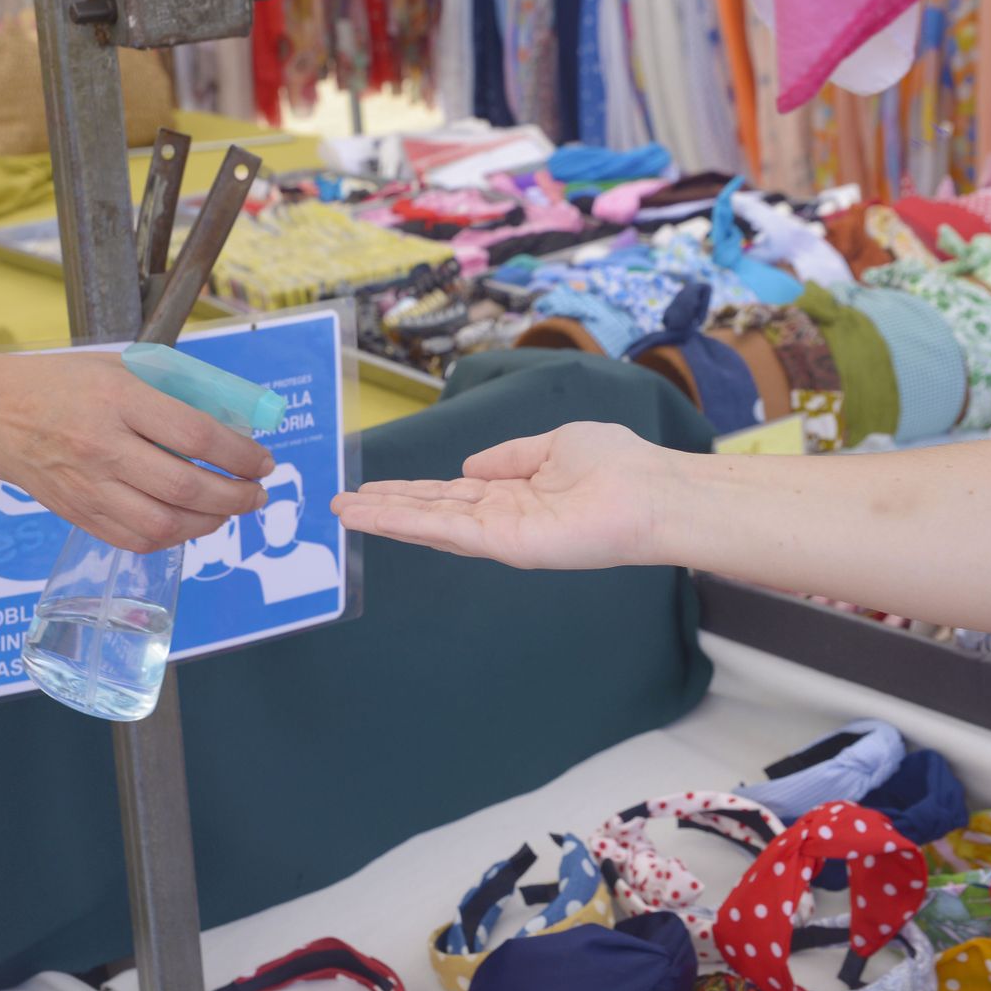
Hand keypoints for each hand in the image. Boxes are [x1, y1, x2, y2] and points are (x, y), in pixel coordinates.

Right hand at [0, 351, 273, 553]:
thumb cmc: (61, 385)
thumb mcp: (119, 369)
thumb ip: (171, 393)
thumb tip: (232, 424)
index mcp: (118, 399)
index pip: (197, 435)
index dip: (241, 455)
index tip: (264, 460)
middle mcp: (103, 447)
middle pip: (186, 487)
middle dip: (237, 496)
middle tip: (258, 491)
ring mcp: (89, 487)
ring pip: (164, 524)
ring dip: (211, 523)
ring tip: (231, 509)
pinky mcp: (79, 515)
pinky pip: (137, 540)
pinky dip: (175, 537)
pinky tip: (192, 523)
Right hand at [331, 422, 675, 568]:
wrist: (651, 493)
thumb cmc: (617, 465)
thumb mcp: (554, 445)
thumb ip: (509, 457)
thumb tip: (468, 464)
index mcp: (513, 493)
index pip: (450, 493)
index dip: (410, 491)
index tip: (372, 487)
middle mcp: (501, 518)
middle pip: (431, 512)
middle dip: (386, 507)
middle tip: (339, 505)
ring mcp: (500, 535)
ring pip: (430, 524)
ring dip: (385, 517)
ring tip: (343, 511)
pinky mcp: (505, 545)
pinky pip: (447, 531)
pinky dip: (407, 523)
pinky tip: (376, 516)